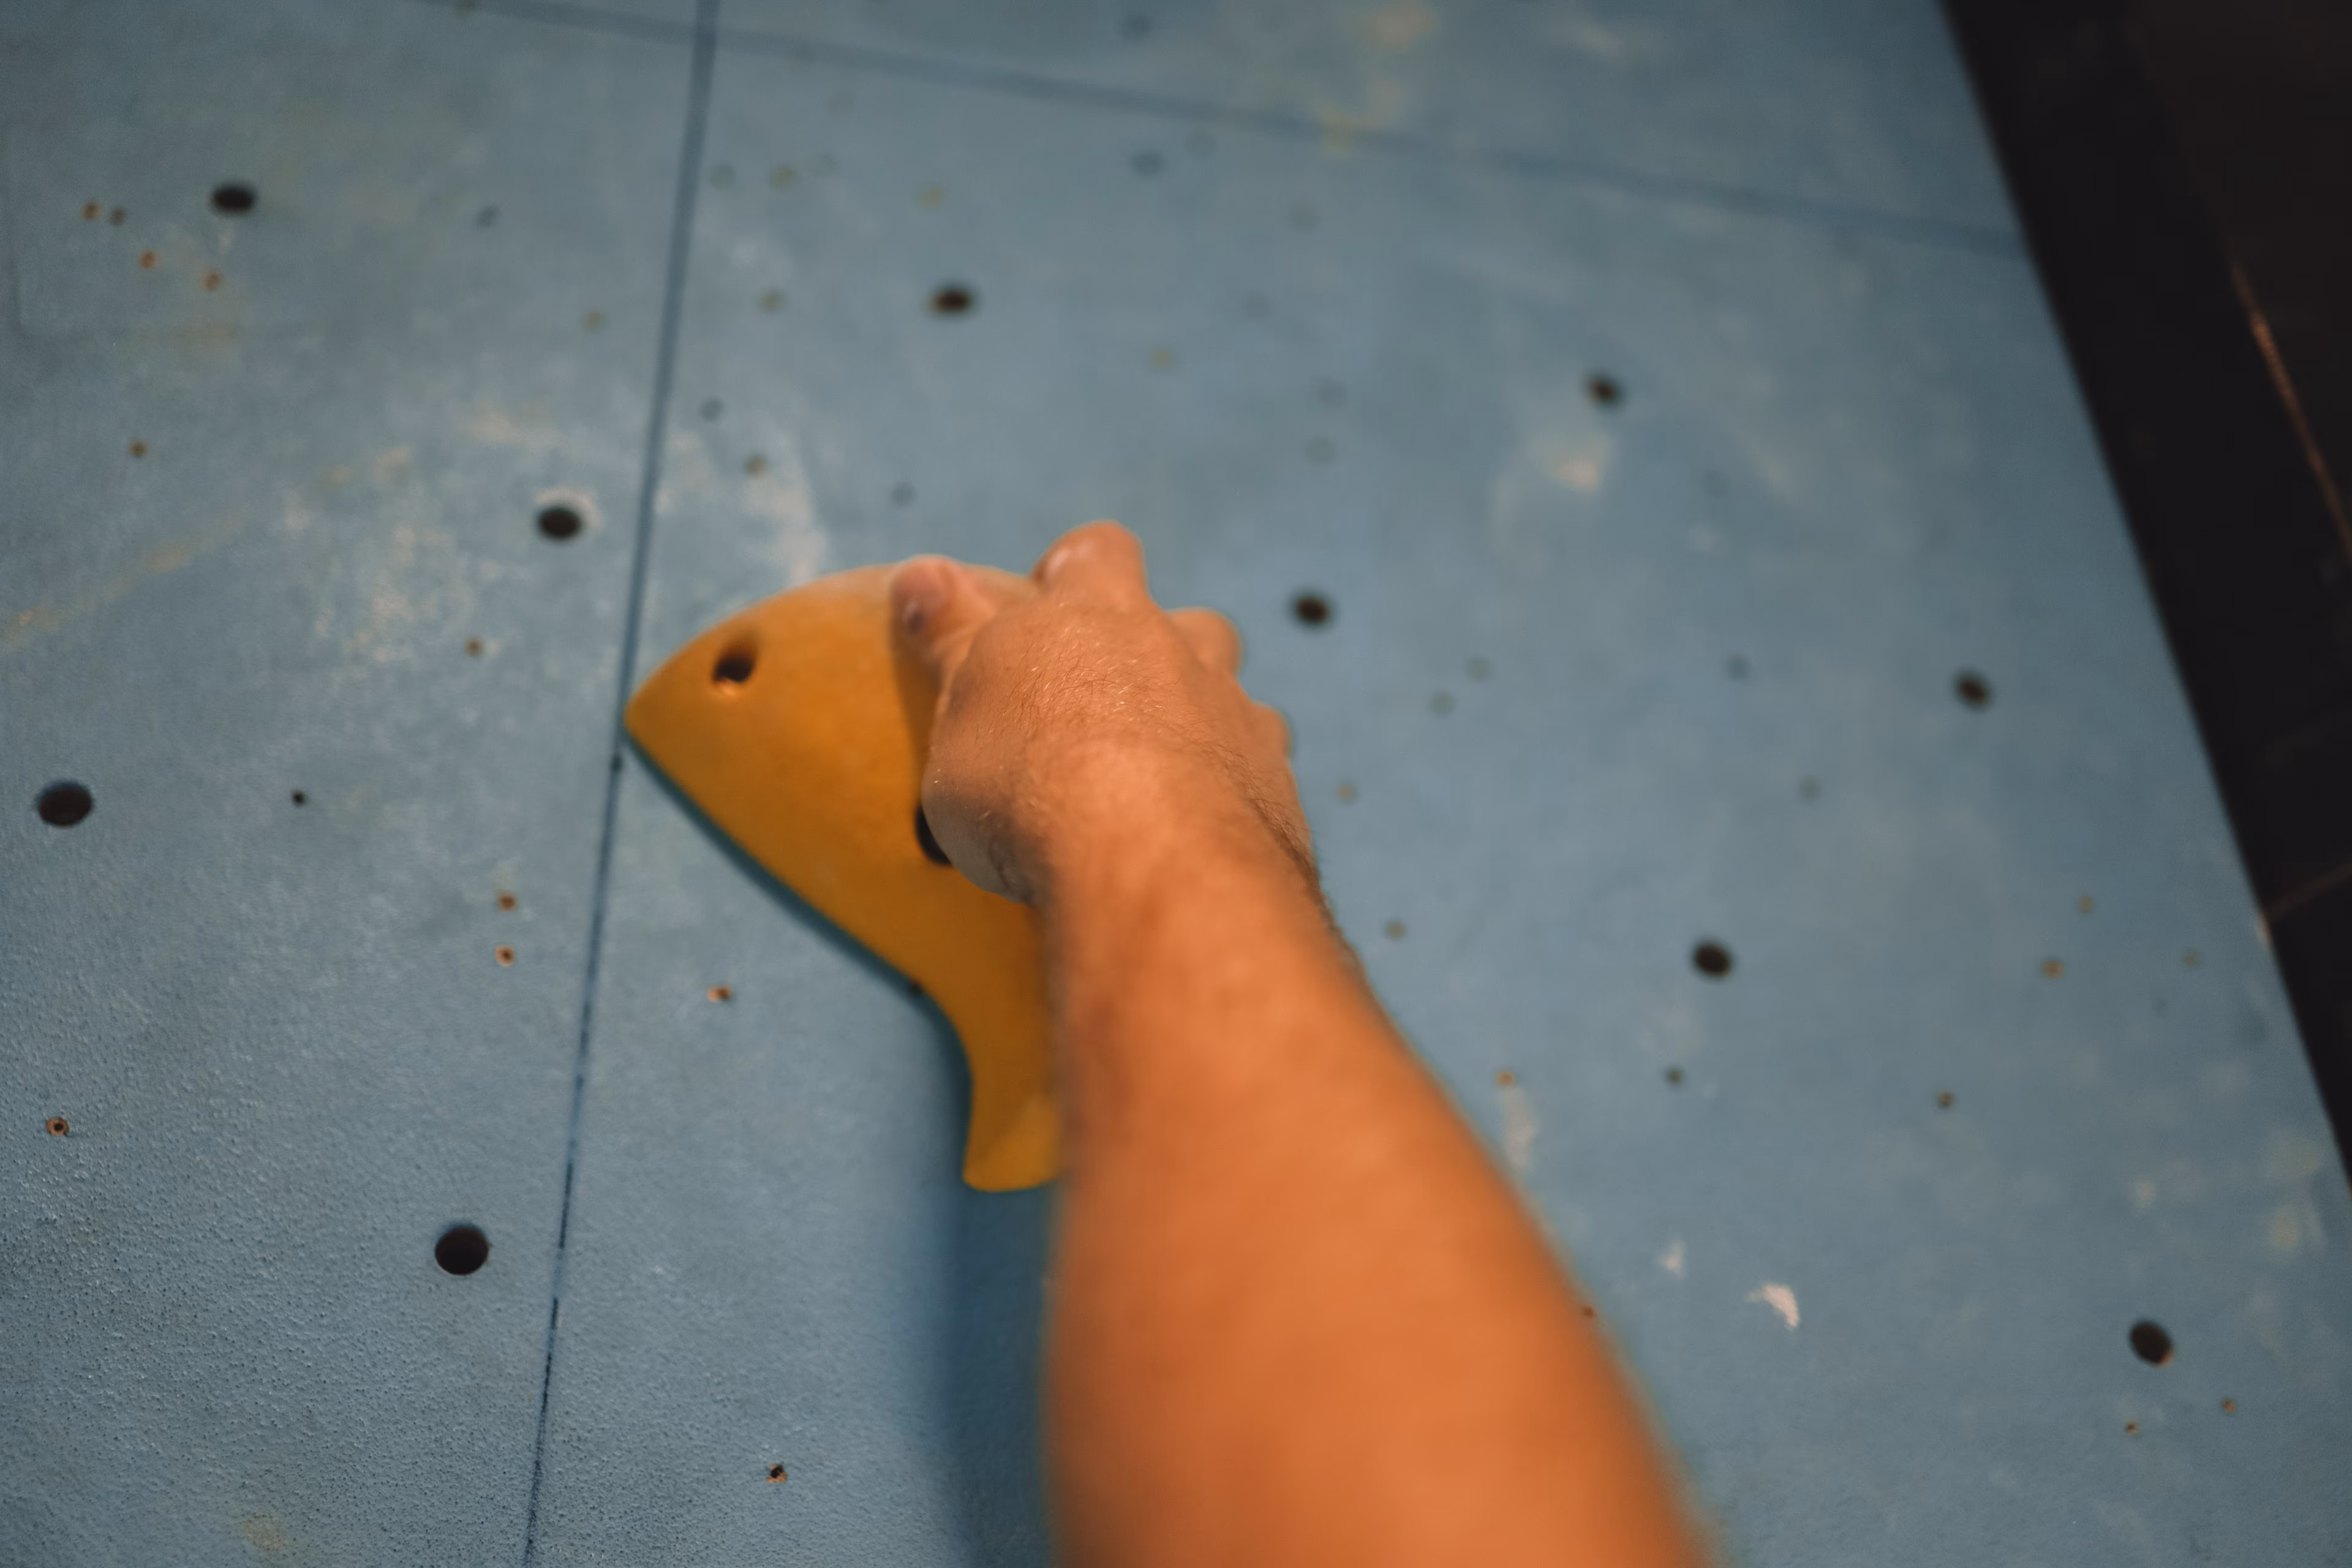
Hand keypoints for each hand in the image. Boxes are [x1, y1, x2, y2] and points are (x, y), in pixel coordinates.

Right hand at [890, 522, 1309, 907]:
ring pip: (1232, 693)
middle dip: (1161, 651)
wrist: (1152, 862)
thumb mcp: (961, 706)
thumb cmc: (1029, 783)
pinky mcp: (1275, 782)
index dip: (1077, 574)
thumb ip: (953, 639)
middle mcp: (1178, 649)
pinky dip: (1233, 787)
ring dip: (1203, 719)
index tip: (1050, 613)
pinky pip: (1260, 767)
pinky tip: (1199, 830)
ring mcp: (1236, 714)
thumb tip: (922, 573)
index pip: (1095, 554)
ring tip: (1160, 774)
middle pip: (1190, 621)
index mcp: (1095, 616)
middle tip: (1107, 708)